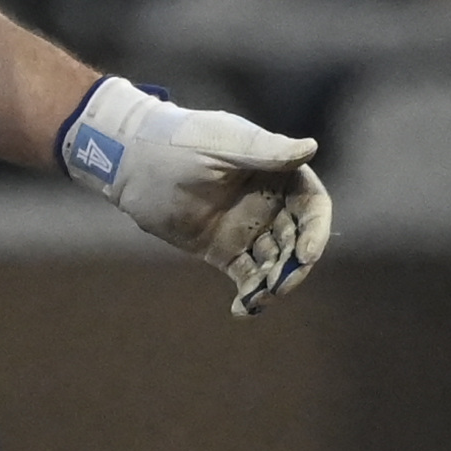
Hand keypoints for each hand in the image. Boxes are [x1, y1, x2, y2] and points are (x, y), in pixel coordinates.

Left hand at [58, 75, 333, 319]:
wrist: (135, 160)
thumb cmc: (182, 141)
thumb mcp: (226, 145)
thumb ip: (267, 152)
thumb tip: (310, 148)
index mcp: (278, 173)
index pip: (311, 206)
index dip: (315, 230)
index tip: (306, 253)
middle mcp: (270, 204)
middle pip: (297, 240)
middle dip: (294, 264)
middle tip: (281, 285)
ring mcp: (247, 229)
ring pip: (274, 262)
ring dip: (273, 282)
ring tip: (260, 297)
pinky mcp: (223, 250)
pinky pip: (246, 276)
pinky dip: (249, 294)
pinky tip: (242, 309)